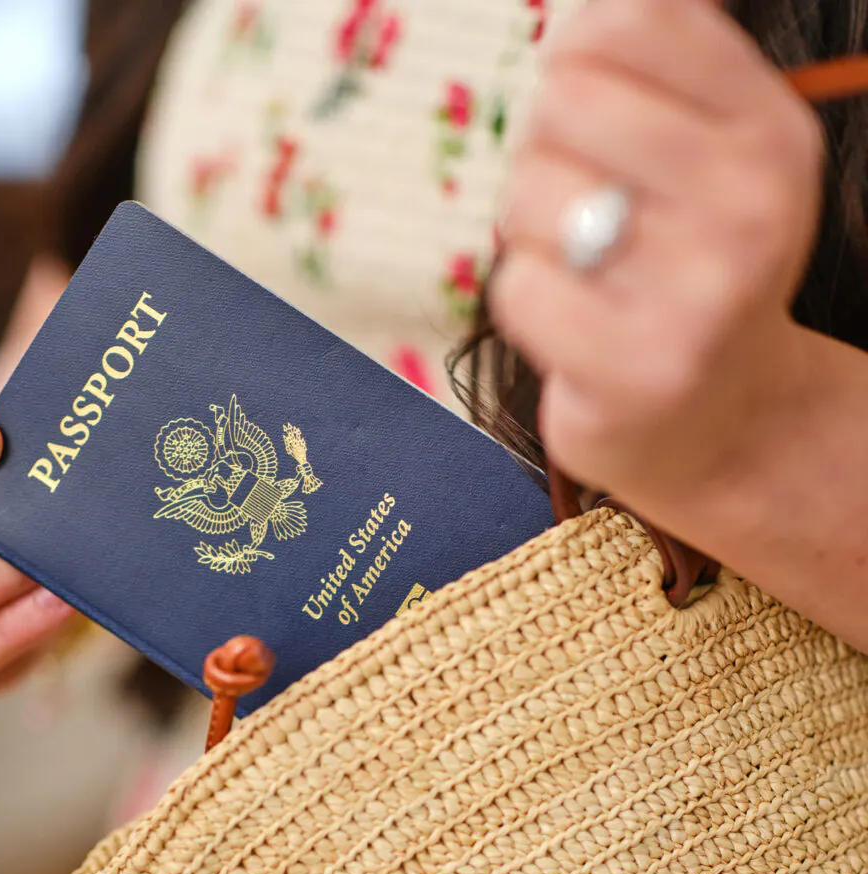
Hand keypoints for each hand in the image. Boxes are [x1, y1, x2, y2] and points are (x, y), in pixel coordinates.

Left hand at [491, 0, 824, 507]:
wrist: (715, 418)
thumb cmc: (680, 265)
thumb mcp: (705, 153)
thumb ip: (654, 60)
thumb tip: (581, 5)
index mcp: (771, 135)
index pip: (626, 21)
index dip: (573, 57)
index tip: (589, 112)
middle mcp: (751, 208)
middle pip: (560, 103)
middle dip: (545, 153)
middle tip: (586, 207)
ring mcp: (700, 296)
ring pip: (527, 196)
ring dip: (533, 234)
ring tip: (588, 270)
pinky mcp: (637, 372)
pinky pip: (516, 285)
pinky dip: (527, 301)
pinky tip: (576, 324)